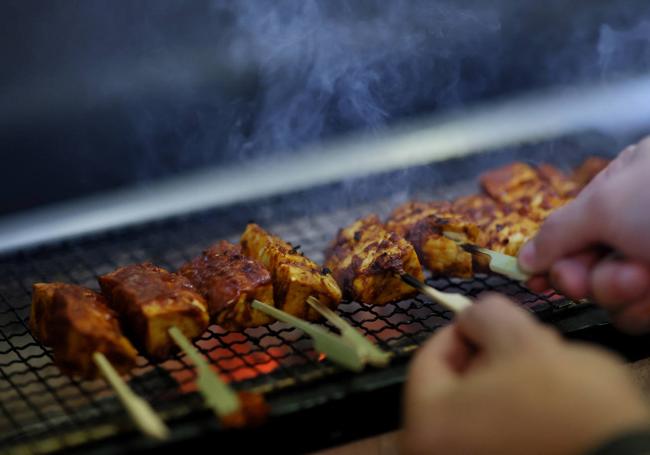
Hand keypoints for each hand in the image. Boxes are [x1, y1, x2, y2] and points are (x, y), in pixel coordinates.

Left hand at [402, 294, 648, 454]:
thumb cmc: (566, 406)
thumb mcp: (522, 340)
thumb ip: (486, 316)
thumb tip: (475, 316)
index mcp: (430, 425)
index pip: (428, 361)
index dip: (458, 330)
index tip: (481, 318)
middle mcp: (439, 454)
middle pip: (453, 387)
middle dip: (488, 354)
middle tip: (520, 338)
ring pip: (478, 410)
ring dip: (506, 380)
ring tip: (545, 365)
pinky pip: (497, 433)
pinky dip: (515, 411)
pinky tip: (548, 397)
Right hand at [519, 137, 649, 333]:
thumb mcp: (604, 204)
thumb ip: (557, 233)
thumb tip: (523, 257)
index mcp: (617, 193)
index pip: (567, 233)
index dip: (550, 258)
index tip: (537, 281)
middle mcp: (635, 229)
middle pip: (586, 269)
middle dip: (588, 277)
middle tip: (591, 277)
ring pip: (614, 297)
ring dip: (622, 292)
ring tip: (644, 276)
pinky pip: (643, 313)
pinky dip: (647, 307)